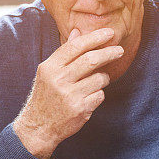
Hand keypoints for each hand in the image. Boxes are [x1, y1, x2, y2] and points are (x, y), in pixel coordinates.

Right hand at [13, 27, 123, 158]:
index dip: (95, 37)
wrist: (38, 126)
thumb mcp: (48, 72)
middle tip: (119, 50)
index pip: (75, 47)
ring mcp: (70, 95)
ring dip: (104, 78)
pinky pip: (100, 95)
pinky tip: (89, 97)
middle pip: (91, 60)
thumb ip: (64, 53)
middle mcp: (59, 80)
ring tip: (97, 81)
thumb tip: (78, 31)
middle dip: (109, 53)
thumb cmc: (46, 95)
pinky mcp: (80, 109)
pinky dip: (99, 94)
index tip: (109, 33)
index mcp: (50, 67)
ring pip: (100, 78)